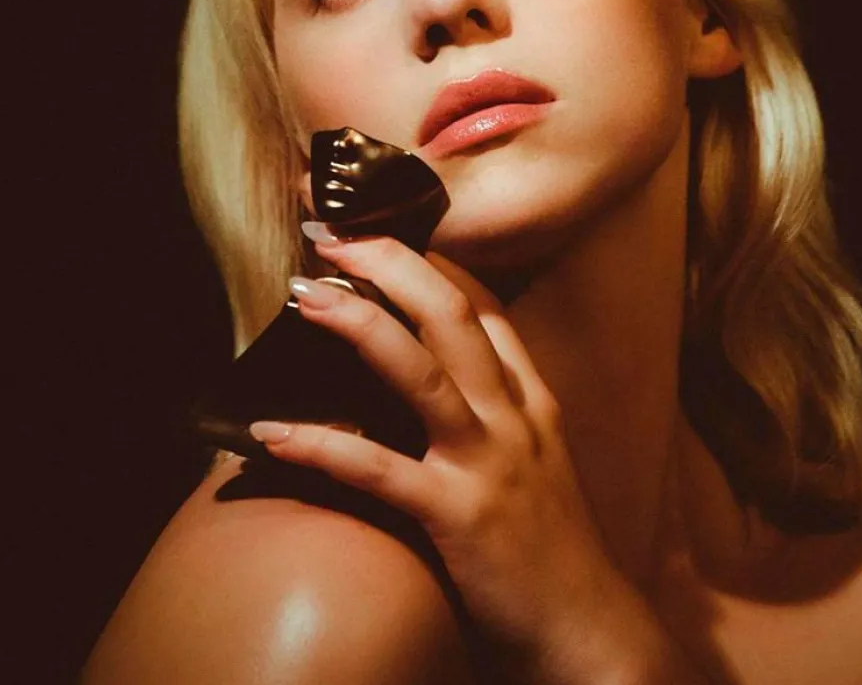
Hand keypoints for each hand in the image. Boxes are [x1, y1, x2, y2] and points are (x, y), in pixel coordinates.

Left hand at [247, 229, 650, 682]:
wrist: (590, 631)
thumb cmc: (553, 545)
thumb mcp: (539, 459)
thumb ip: (500, 408)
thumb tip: (440, 372)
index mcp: (530, 400)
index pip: (482, 307)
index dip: (429, 262)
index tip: (380, 231)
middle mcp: (511, 417)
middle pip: (453, 315)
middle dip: (392, 265)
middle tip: (335, 235)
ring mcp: (487, 463)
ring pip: (422, 372)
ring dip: (359, 325)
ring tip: (305, 296)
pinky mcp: (458, 516)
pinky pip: (379, 470)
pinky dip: (322, 446)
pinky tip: (271, 434)